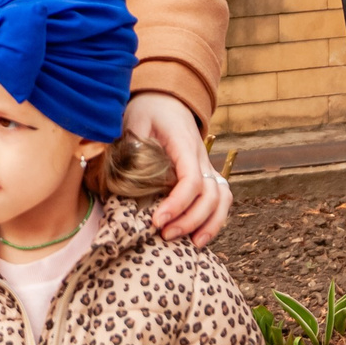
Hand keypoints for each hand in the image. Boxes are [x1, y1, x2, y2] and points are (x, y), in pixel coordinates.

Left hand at [126, 93, 231, 245]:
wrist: (166, 99)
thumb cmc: (148, 111)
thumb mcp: (134, 119)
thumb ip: (130, 143)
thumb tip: (122, 172)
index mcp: (184, 143)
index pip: (191, 179)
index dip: (178, 204)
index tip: (157, 221)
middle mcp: (201, 157)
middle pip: (211, 194)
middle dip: (190, 219)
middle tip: (164, 235)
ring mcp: (207, 167)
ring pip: (222, 199)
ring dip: (209, 224)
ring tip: (189, 244)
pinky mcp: (206, 176)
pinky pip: (220, 200)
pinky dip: (214, 220)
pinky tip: (198, 238)